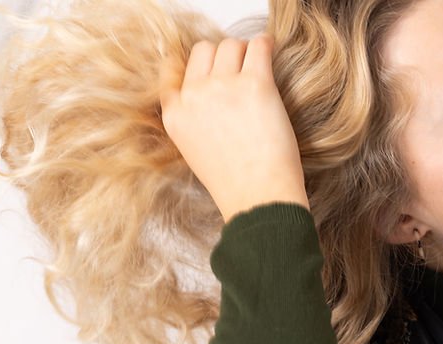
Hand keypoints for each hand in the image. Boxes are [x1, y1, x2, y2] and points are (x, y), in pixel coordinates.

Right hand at [157, 33, 309, 222]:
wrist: (259, 200)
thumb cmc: (235, 185)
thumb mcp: (194, 153)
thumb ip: (191, 119)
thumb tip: (205, 90)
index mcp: (175, 115)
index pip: (173, 68)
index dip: (196, 68)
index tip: (211, 72)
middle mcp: (194, 96)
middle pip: (205, 51)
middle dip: (222, 60)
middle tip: (240, 76)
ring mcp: (223, 87)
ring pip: (231, 45)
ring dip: (245, 54)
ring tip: (257, 73)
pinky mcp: (254, 83)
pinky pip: (259, 45)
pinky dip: (265, 46)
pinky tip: (270, 55)